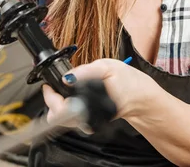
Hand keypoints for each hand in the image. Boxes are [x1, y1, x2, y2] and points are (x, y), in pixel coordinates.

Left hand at [43, 58, 159, 127]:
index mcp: (89, 107)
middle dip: (52, 100)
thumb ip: (85, 71)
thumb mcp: (107, 67)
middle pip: (56, 117)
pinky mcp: (86, 121)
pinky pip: (68, 116)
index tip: (49, 84)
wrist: (140, 97)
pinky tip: (70, 94)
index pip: (59, 111)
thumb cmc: (128, 83)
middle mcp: (86, 119)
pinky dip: (65, 105)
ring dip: (57, 102)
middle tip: (53, 86)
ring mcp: (86, 122)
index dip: (50, 96)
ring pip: (60, 118)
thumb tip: (67, 76)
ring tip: (63, 88)